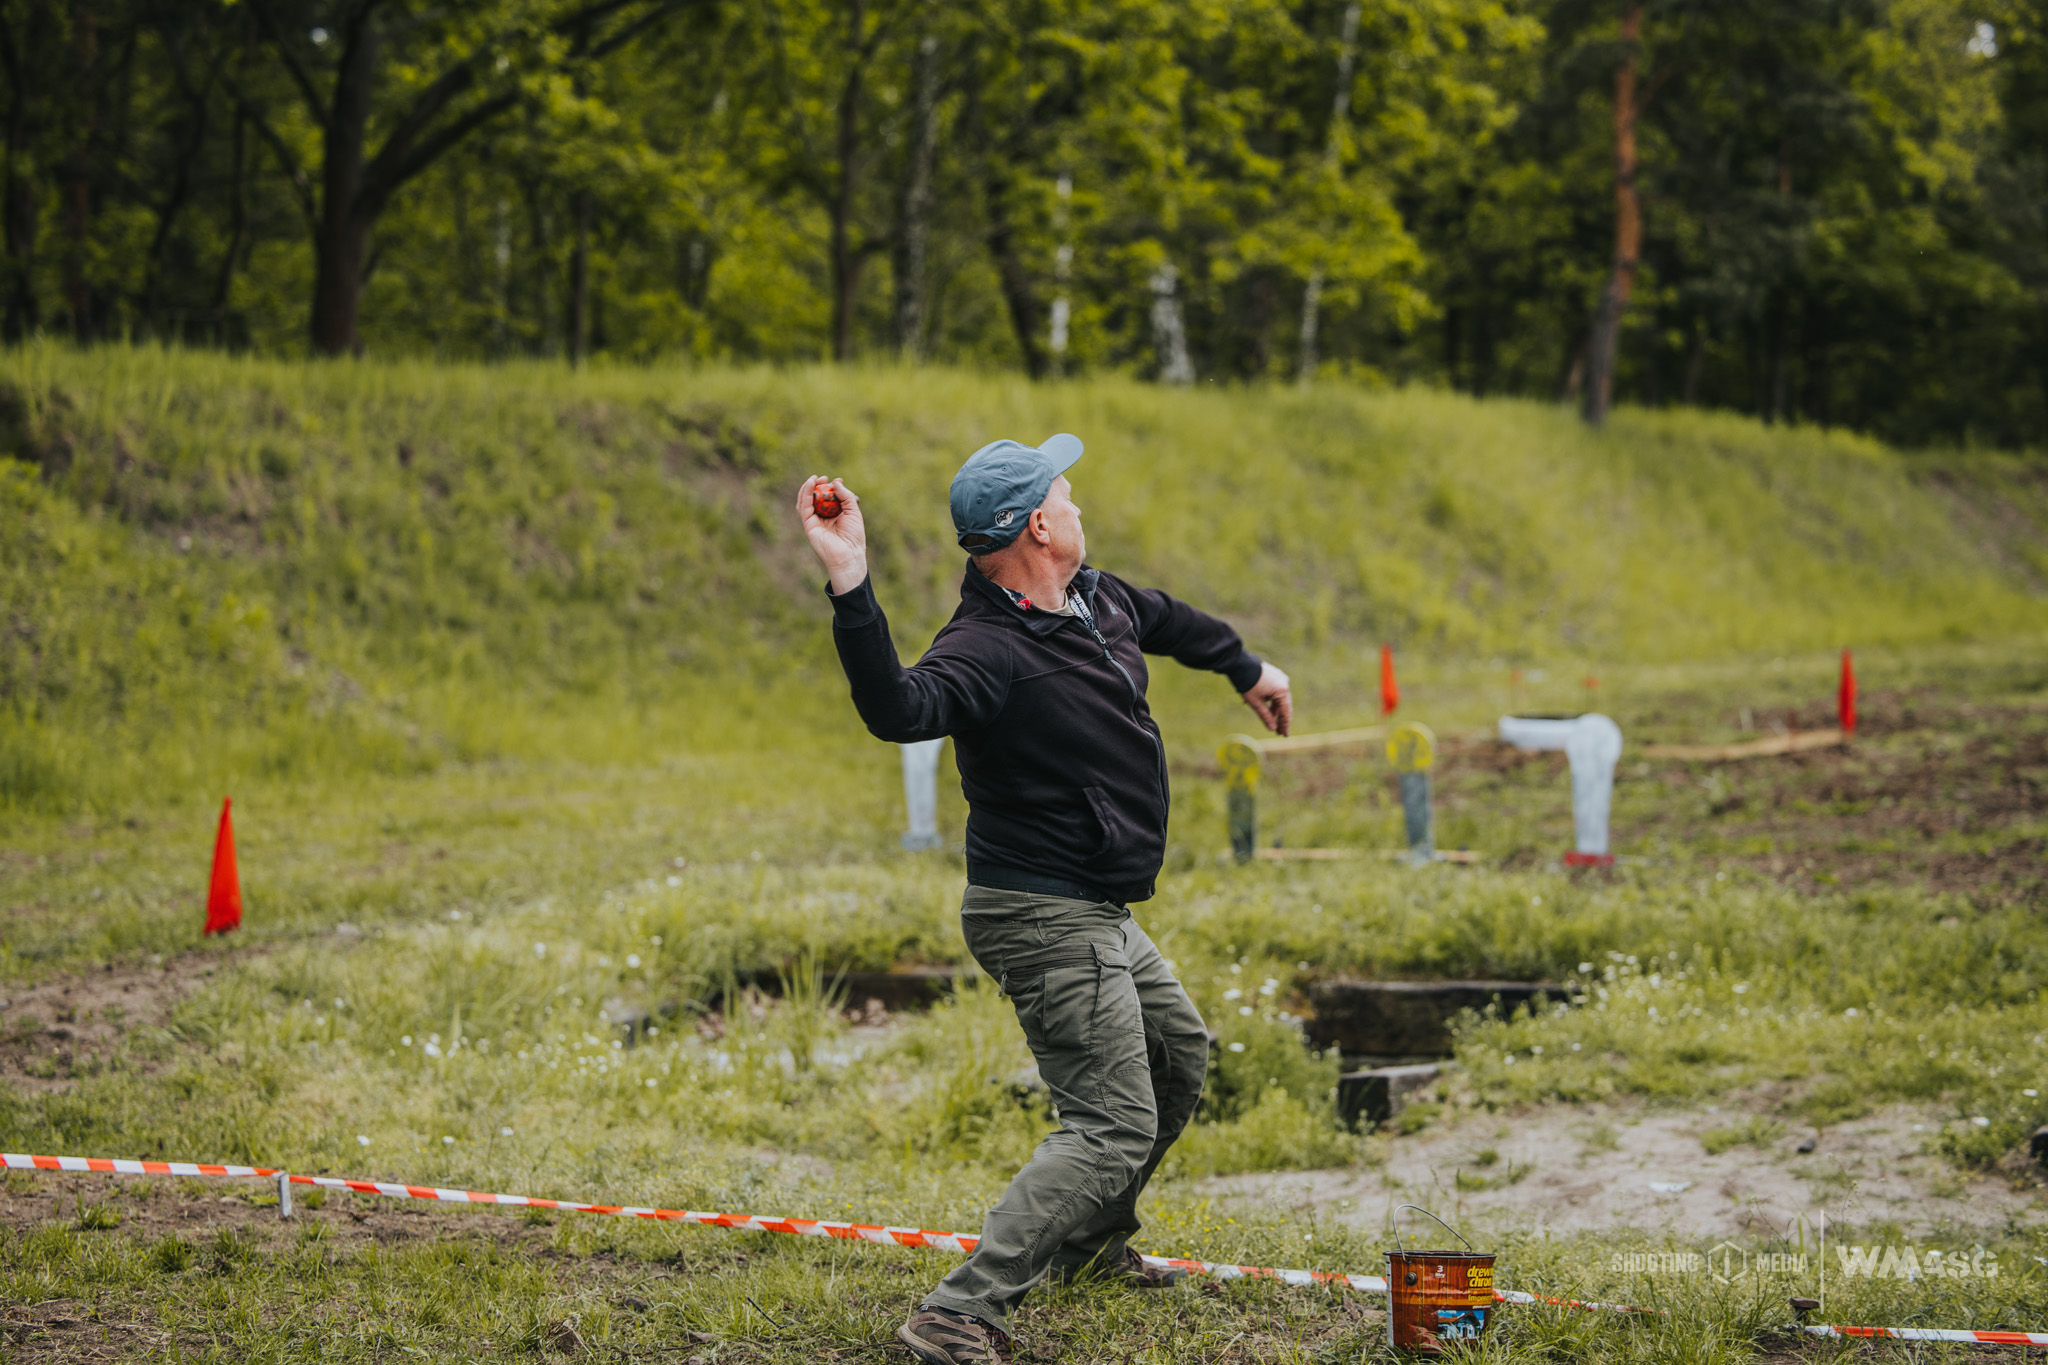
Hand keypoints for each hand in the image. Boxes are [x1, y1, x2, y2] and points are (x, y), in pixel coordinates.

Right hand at [796, 475, 867, 594]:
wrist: (848, 554)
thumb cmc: (854, 536)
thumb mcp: (853, 512)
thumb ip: (845, 496)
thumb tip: (836, 482)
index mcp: (834, 515)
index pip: (829, 498)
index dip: (831, 487)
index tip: (837, 480)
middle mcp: (823, 518)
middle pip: (816, 498)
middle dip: (817, 486)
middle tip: (823, 478)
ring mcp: (814, 521)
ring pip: (806, 501)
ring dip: (808, 488)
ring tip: (814, 478)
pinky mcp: (808, 525)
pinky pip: (804, 507)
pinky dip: (806, 494)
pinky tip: (810, 484)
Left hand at [1242, 661, 1291, 736]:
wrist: (1239, 664)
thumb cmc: (1247, 684)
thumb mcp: (1256, 704)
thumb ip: (1265, 717)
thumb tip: (1272, 728)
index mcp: (1282, 690)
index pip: (1286, 712)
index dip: (1285, 725)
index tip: (1285, 735)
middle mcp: (1284, 683)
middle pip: (1284, 705)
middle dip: (1280, 718)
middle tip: (1279, 732)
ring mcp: (1280, 678)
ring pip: (1280, 698)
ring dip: (1275, 710)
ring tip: (1271, 721)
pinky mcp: (1274, 675)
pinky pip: (1276, 691)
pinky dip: (1272, 700)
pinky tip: (1267, 709)